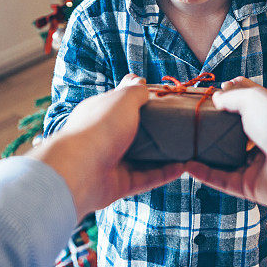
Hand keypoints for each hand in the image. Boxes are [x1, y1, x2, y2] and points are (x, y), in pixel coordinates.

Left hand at [29, 74, 182, 220]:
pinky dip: (164, 174)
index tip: (164, 101)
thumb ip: (135, 91)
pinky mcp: (119, 184)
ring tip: (186, 147)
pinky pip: (146, 178)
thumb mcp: (123, 100)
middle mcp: (103, 137)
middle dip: (155, 130)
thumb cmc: (100, 128)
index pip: (121, 104)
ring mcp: (110, 162)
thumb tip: (141, 81)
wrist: (79, 171)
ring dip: (163, 154)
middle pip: (133, 132)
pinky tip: (182, 167)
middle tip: (180, 125)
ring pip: (142, 158)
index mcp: (100, 113)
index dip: (140, 101)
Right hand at [186, 77, 266, 207]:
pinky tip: (188, 165)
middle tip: (191, 124)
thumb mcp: (253, 98)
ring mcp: (258, 165)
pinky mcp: (251, 187)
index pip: (246, 106)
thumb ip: (232, 97)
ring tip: (183, 146)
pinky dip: (205, 174)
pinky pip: (223, 180)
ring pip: (226, 161)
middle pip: (234, 135)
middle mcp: (264, 140)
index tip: (208, 97)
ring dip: (206, 155)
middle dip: (214, 131)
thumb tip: (216, 98)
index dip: (228, 100)